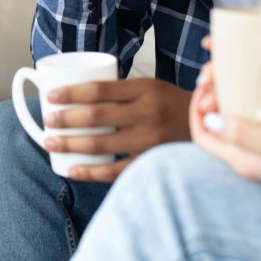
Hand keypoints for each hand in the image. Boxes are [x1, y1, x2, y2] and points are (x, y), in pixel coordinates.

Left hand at [43, 78, 192, 181]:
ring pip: (101, 143)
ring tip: (50, 142)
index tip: (50, 97)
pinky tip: (72, 170)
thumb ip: (120, 91)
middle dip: (65, 119)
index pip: (100, 89)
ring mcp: (151, 140)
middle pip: (96, 116)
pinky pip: (115, 170)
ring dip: (70, 144)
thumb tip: (75, 92)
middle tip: (47, 121)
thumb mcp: (151, 88)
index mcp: (145, 89)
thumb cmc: (172, 107)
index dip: (71, 93)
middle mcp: (148, 113)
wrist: (213, 129)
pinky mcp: (153, 162)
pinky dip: (90, 172)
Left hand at [191, 50, 260, 229]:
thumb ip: (242, 133)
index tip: (206, 84)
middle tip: (219, 74)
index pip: (202, 135)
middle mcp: (249, 156)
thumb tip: (208, 118)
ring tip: (234, 76)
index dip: (196, 108)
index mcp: (241, 159)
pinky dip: (252, 102)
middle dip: (212, 97)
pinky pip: (257, 120)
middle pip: (216, 125)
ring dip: (230, 97)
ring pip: (235, 120)